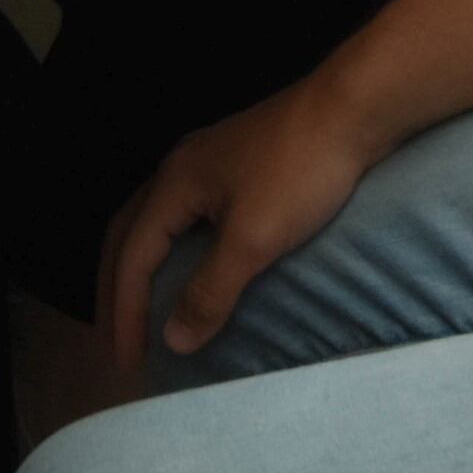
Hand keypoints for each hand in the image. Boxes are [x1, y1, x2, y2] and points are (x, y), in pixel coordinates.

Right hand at [102, 76, 383, 370]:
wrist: (354, 109)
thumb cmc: (301, 172)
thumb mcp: (254, 240)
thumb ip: (211, 291)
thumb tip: (173, 341)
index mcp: (173, 184)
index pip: (132, 257)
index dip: (126, 312)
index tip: (129, 363)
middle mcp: (179, 169)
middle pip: (129, 235)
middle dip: (118, 289)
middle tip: (119, 340)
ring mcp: (208, 163)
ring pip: (156, 223)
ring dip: (142, 269)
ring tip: (144, 309)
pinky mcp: (238, 166)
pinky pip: (185, 218)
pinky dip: (174, 252)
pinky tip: (193, 267)